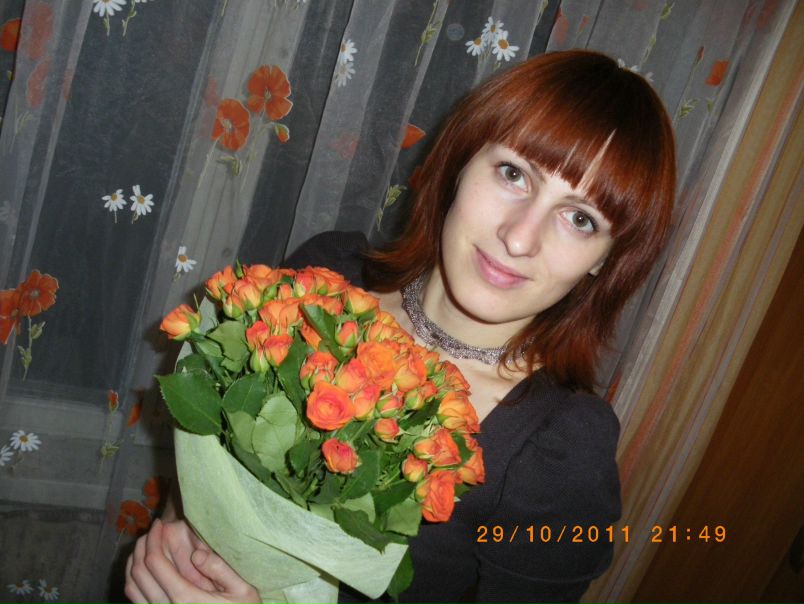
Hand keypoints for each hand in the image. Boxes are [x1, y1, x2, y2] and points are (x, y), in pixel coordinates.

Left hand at [125, 519, 259, 603]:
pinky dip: (133, 579)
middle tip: (152, 530)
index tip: (159, 524)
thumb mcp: (242, 590)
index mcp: (184, 598)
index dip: (152, 539)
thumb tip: (196, 553)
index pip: (154, 562)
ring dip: (134, 561)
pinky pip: (135, 598)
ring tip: (146, 545)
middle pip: (139, 571)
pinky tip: (143, 568)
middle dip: (142, 546)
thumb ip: (221, 570)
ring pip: (131, 585)